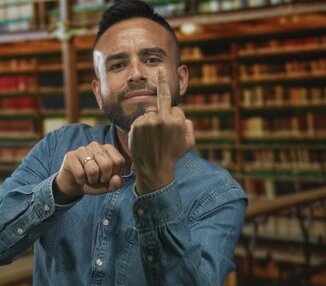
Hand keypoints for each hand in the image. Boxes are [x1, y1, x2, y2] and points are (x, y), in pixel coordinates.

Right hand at [53, 142, 125, 203]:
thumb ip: (116, 184)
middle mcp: (96, 146)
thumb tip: (117, 179)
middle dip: (103, 179)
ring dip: (91, 180)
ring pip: (93, 170)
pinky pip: (80, 174)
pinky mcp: (70, 156)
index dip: (115, 174)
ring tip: (89, 178)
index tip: (108, 177)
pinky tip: (80, 178)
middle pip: (107, 165)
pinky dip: (81, 181)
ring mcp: (82, 149)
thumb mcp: (108, 185)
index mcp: (108, 149)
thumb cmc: (94, 181)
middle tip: (98, 179)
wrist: (74, 184)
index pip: (119, 161)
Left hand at [129, 69, 194, 194]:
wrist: (153, 169)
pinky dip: (141, 126)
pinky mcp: (137, 125)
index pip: (176, 108)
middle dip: (162, 107)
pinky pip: (140, 119)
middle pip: (163, 104)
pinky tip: (143, 138)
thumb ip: (188, 127)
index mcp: (177, 121)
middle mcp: (163, 118)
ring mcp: (148, 121)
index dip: (175, 117)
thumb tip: (182, 116)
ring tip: (151, 138)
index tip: (170, 103)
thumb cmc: (172, 156)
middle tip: (160, 76)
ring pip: (150, 112)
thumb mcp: (188, 143)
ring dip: (151, 120)